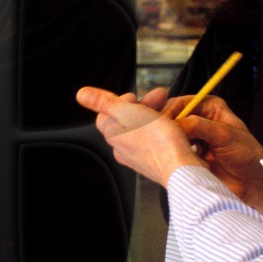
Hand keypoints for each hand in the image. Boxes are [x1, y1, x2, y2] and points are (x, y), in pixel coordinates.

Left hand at [76, 87, 204, 186]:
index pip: (106, 113)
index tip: (136, 96)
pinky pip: (155, 140)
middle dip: (142, 104)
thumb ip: (103, 102)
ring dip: (154, 114)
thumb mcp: (127, 112)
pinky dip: (163, 128)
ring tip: (169, 108)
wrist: (180, 168)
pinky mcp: (155, 160)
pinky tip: (173, 125)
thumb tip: (82, 94)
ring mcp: (139, 155)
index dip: (121, 100)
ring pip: (142, 128)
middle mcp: (123, 148)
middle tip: (159, 97)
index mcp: (113, 135)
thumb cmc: (157, 142)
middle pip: (126, 119)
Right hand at [160, 94, 262, 214]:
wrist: (253, 183)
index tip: (161, 125)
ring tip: (173, 151)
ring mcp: (194, 138)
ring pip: (171, 136)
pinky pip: (174, 151)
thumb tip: (172, 124)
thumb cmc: (247, 155)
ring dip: (171, 143)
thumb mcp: (223, 134)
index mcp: (209, 106)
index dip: (169, 112)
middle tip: (162, 139)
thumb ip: (197, 126)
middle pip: (173, 118)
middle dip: (168, 129)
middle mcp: (200, 119)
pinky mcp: (190, 154)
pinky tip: (179, 159)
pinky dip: (175, 155)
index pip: (181, 103)